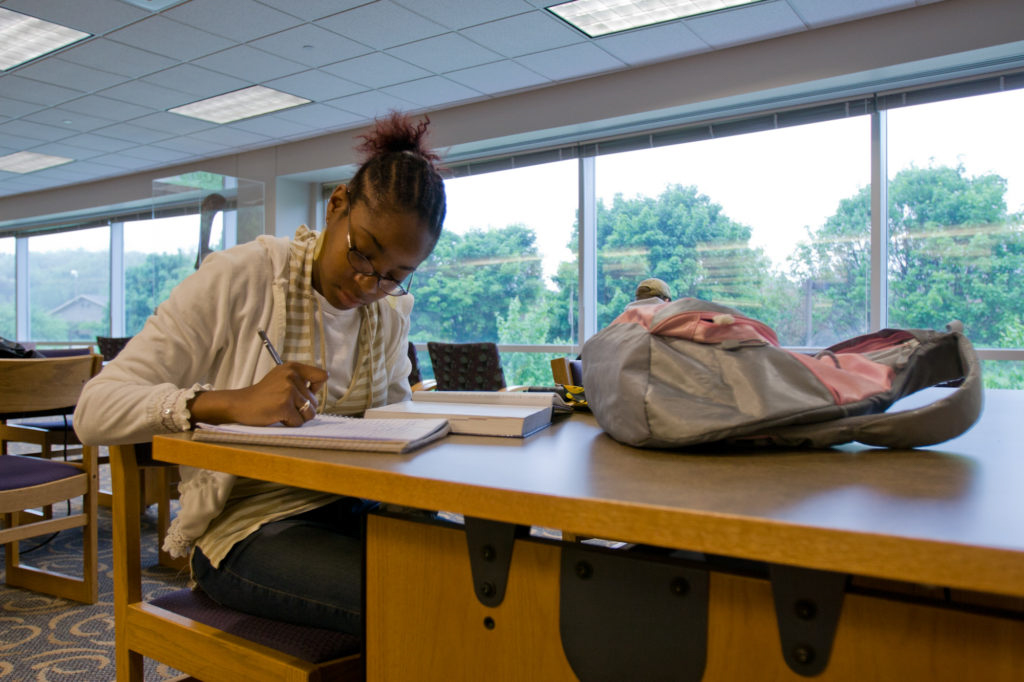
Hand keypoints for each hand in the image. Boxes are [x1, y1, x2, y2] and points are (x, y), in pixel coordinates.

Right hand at [188, 362, 327, 427]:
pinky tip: (277, 416)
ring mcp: (288, 390)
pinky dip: (290, 423)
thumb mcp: (282, 378)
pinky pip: (299, 422)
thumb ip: (301, 380)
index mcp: (293, 367)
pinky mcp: (284, 405)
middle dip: (302, 408)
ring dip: (297, 417)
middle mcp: (292, 376)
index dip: (316, 388)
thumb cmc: (263, 395)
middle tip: (283, 404)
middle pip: (315, 401)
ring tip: (281, 410)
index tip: (305, 392)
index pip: (322, 376)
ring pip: (309, 412)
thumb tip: (322, 383)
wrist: (240, 404)